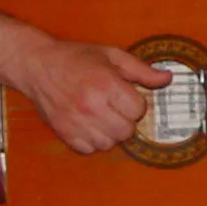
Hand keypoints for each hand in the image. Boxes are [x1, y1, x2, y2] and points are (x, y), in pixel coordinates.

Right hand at [17, 38, 170, 153]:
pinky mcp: (64, 134)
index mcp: (106, 84)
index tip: (125, 94)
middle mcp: (92, 107)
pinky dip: (94, 140)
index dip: (135, 102)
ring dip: (111, 131)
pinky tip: (90, 124)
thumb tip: (167, 78)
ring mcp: (77, 123)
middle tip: (115, 105)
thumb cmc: (77, 58)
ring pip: (110, 143)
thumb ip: (141, 70)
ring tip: (103, 114)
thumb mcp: (112, 55)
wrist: (39, 66)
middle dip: (125, 118)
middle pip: (126, 130)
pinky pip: (90, 149)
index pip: (138, 110)